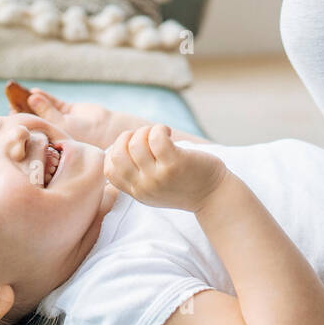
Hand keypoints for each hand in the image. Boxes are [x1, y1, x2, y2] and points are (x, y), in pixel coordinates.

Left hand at [6, 85, 112, 148]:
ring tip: (18, 92)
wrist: (107, 129)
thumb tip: (31, 97)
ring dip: (32, 100)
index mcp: (49, 141)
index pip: (30, 132)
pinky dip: (44, 96)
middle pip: (34, 118)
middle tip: (9, 101)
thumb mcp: (61, 125)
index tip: (8, 116)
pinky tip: (34, 91)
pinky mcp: (68, 110)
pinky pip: (53, 102)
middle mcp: (53, 131)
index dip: (20, 125)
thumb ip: (46, 111)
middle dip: (23, 110)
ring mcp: (60, 120)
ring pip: (42, 108)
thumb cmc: (83, 135)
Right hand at [104, 124, 227, 212]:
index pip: (108, 170)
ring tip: (161, 134)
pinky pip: (156, 138)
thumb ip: (136, 174)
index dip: (115, 151)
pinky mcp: (175, 164)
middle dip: (128, 137)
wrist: (214, 196)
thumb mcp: (154, 188)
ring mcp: (159, 176)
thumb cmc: (184, 185)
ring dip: (146, 131)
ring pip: (136, 144)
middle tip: (146, 137)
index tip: (132, 146)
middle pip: (118, 155)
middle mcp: (145, 187)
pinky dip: (159, 128)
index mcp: (137, 192)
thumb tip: (116, 148)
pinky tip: (168, 132)